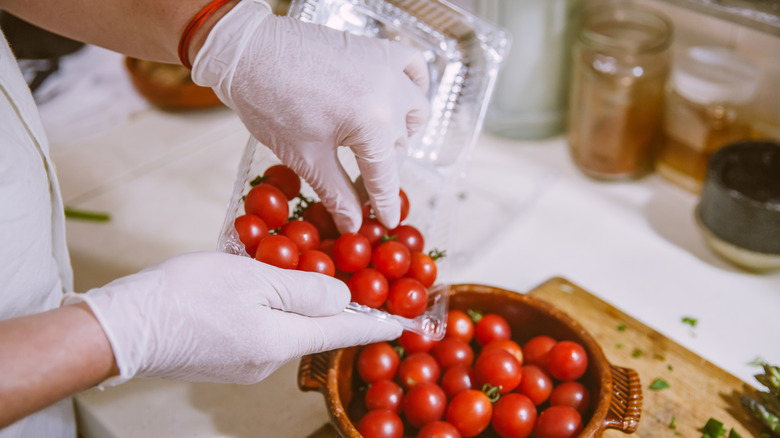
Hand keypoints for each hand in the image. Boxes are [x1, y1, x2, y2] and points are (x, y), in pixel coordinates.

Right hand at [63, 252, 402, 384]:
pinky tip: (263, 284)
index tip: (408, 320)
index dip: (381, 322)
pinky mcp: (228, 358)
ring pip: (290, 327)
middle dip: (339, 303)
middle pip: (319, 329)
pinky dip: (274, 307)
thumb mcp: (254, 279)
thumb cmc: (186, 296)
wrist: (123, 326)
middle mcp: (270, 359)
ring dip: (302, 301)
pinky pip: (265, 330)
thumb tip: (344, 297)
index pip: (347, 331)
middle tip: (356, 273)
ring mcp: (247, 363)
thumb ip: (306, 289)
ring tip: (305, 268)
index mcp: (282, 341)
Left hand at [191, 0, 429, 231]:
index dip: (385, 204)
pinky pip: (413, 68)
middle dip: (384, 171)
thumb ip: (337, 193)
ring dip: (403, 133)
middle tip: (361, 188)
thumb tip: (352, 224)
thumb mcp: (305, 157)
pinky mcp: (377, 49)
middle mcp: (390, 93)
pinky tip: (397, 100)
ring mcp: (387, 67)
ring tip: (377, 146)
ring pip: (415, 110)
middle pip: (400, 146)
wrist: (247, 52)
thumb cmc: (269, 103)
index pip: (386, 175)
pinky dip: (414, 86)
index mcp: (373, 122)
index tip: (386, 222)